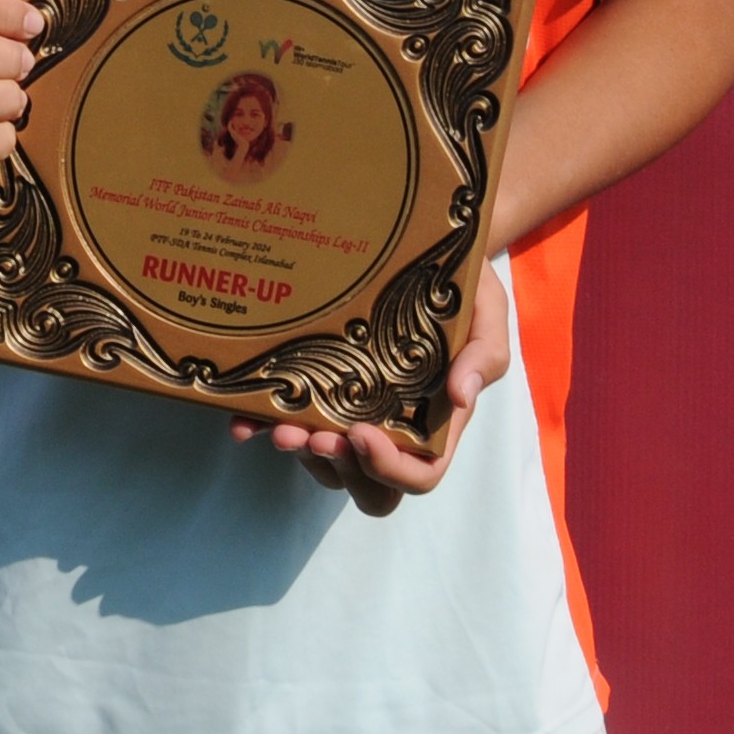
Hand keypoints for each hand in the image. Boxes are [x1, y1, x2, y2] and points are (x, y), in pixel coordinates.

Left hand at [234, 253, 512, 514]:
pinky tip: (244, 420)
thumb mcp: (488, 315)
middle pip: (368, 485)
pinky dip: (264, 429)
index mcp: (435, 420)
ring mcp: (352, 411)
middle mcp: (392, 425)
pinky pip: (290, 424)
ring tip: (280, 427)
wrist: (429, 248)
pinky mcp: (318, 390)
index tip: (361, 433)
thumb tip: (461, 395)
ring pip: (327, 464)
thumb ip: (484, 356)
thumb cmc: (463, 287)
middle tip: (315, 437)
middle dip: (339, 468)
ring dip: (302, 453)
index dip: (390, 468)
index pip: (420, 472)